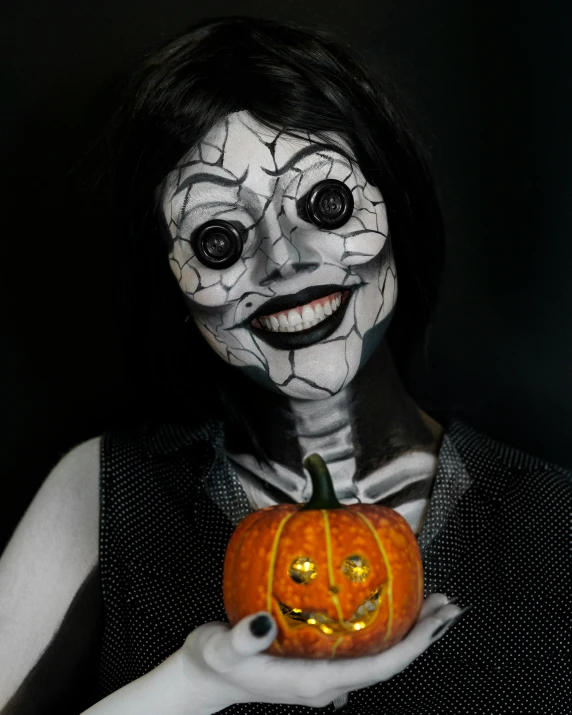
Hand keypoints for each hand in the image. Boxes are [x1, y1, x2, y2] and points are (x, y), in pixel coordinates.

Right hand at [181, 593, 461, 711]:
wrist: (205, 678)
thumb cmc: (213, 661)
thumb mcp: (220, 648)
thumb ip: (241, 639)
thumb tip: (263, 622)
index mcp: (316, 682)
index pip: (378, 669)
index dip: (412, 647)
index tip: (437, 621)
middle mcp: (329, 681)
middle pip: (389, 662)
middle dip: (423, 636)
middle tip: (449, 604)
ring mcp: (326, 673)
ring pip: (380, 654)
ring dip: (410, 630)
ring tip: (432, 601)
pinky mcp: (320, 662)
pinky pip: (364, 646)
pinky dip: (386, 626)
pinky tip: (390, 604)